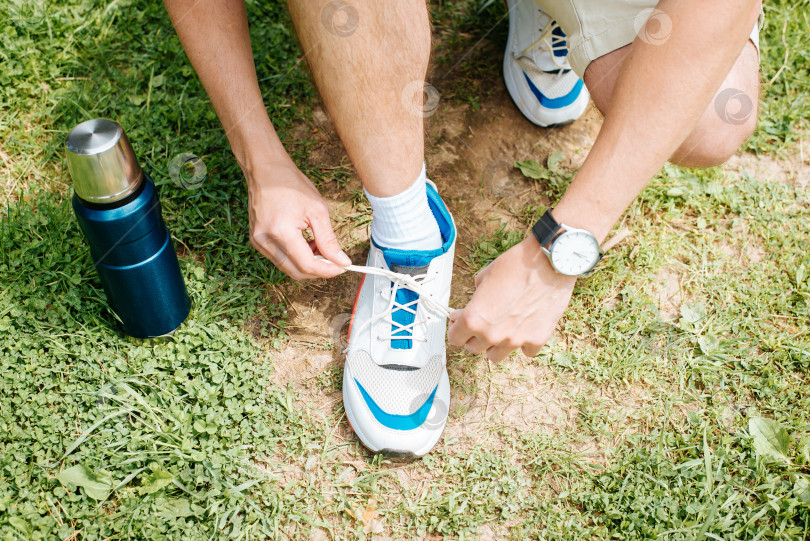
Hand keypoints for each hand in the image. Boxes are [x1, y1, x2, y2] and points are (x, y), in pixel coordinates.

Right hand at [246, 156, 350, 279]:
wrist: (265, 169)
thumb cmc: (290, 184)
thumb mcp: (317, 210)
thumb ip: (329, 240)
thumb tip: (342, 262)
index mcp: (281, 232)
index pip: (307, 265)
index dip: (327, 270)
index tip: (343, 267)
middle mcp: (265, 241)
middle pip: (296, 272)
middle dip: (318, 270)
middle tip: (334, 259)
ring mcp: (258, 242)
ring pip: (288, 268)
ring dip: (307, 263)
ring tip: (319, 245)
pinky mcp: (256, 241)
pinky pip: (280, 259)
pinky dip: (296, 257)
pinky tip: (306, 243)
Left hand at [447, 238, 575, 361]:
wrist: (549, 263)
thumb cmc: (516, 265)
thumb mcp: (484, 276)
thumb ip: (476, 297)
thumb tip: (475, 304)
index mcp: (474, 319)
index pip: (454, 338)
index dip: (456, 328)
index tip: (460, 321)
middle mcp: (492, 334)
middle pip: (473, 349)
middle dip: (474, 336)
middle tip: (482, 322)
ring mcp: (515, 340)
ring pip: (496, 356)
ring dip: (495, 345)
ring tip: (502, 329)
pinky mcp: (536, 340)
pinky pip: (525, 351)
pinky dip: (524, 343)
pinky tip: (525, 329)